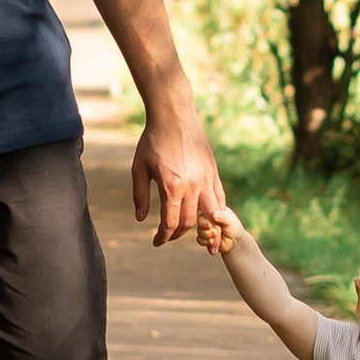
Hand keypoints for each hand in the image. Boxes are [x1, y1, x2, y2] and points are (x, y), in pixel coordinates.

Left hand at [133, 100, 224, 246]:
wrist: (174, 116)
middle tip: (169, 237)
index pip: (170, 223)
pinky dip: (217, 212)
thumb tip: (141, 219)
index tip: (157, 242)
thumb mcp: (139, 168)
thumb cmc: (153, 140)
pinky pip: (219, 198)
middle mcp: (192, 186)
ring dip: (205, 230)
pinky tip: (213, 220)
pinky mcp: (214, 172)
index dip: (163, 236)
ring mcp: (206, 179)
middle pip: (189, 222)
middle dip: (178, 234)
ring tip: (205, 243)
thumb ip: (140, 195)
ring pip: (209, 214)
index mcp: (171, 186)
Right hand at [197, 204, 244, 257]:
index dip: (205, 220)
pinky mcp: (205, 238)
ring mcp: (206, 229)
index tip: (210, 225)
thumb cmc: (235, 229)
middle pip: (200, 222)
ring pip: (199, 231)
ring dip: (207, 236)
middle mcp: (208, 219)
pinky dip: (205, 242)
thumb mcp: (231, 220)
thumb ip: (223, 216)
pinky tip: (212, 243)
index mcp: (214, 211)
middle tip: (215, 233)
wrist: (236, 243)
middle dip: (206, 229)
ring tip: (215, 238)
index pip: (204, 212)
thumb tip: (214, 214)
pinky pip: (199, 240)